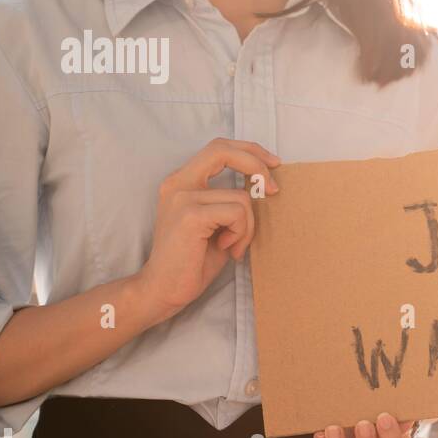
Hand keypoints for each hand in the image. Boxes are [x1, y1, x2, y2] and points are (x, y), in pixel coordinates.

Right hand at [133, 137, 280, 322]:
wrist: (163, 289)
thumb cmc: (193, 260)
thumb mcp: (217, 223)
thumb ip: (231, 201)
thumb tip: (263, 186)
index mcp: (182, 181)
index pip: (219, 148)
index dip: (249, 151)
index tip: (272, 165)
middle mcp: (178, 182)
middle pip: (225, 150)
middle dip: (256, 165)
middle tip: (273, 189)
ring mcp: (182, 197)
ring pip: (241, 197)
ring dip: (248, 225)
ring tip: (233, 245)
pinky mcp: (190, 215)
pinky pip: (237, 213)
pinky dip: (241, 233)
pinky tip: (226, 248)